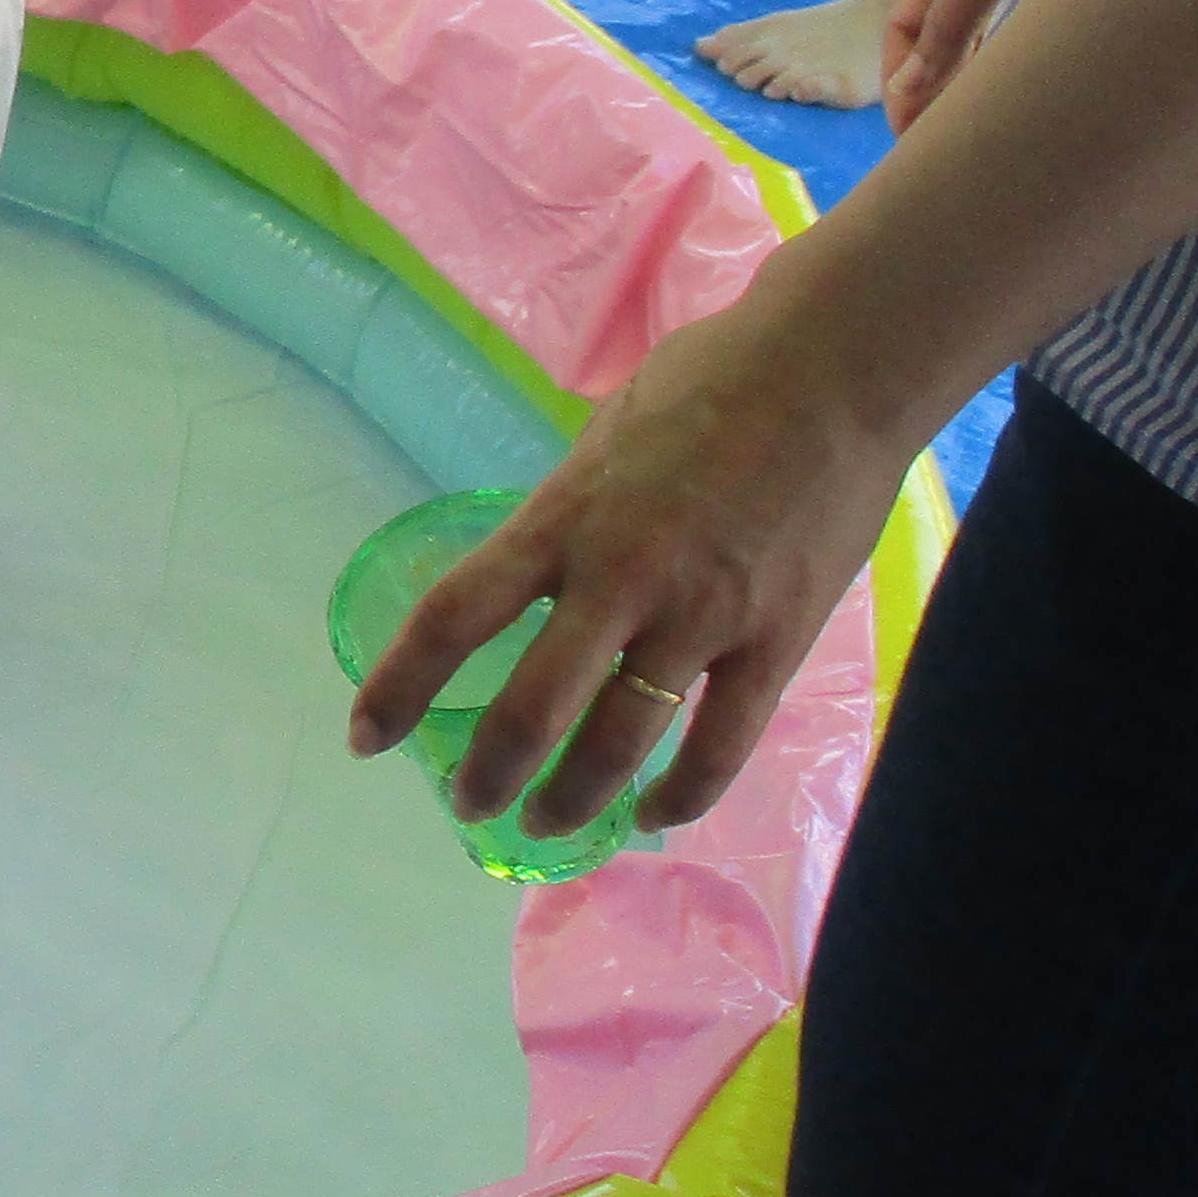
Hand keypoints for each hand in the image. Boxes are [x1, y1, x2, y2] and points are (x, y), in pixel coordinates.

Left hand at [340, 292, 911, 837]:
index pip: (455, 615)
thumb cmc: (709, 383)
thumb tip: (536, 572)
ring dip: (573, 802)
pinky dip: (682, 796)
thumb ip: (565, 517)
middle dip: (488, 777)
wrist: (832, 370)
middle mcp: (620, 578)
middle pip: (531, 709)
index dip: (398, 687)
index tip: (364, 736)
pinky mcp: (775, 643)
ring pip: (621, 747)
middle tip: (467, 805)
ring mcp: (702, 618)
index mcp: (563, 518)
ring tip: (546, 826)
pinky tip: (653, 812)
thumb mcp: (601, 440)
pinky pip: (720, 748)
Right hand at [878, 0, 1063, 127]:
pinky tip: (1033, 99)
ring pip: (993, 48)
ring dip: (981, 89)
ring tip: (990, 134)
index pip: (908, 27)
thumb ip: (950, 20)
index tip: (907, 134)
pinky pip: (1035, 42)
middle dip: (939, 96)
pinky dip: (1024, 73)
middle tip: (948, 150)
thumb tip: (904, 89)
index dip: (899, 79)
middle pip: (949, 45)